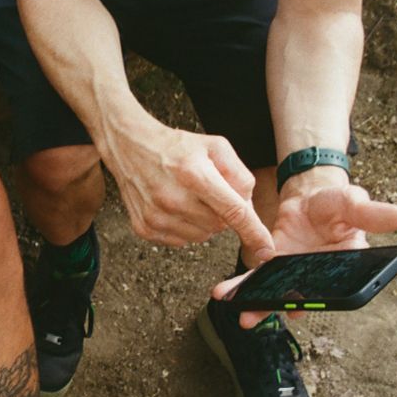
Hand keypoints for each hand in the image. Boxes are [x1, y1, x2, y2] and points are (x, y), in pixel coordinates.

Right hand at [96, 118, 274, 257]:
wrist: (129, 146)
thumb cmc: (175, 146)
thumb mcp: (215, 146)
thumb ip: (239, 174)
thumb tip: (247, 206)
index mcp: (194, 174)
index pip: (233, 211)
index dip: (253, 233)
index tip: (267, 251)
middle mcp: (173, 198)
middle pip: (220, 225)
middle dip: (222, 212)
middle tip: (208, 191)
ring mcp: (156, 216)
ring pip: (202, 236)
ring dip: (204, 221)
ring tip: (188, 197)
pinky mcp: (144, 228)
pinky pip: (182, 241)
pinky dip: (185, 227)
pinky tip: (175, 206)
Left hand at [213, 175, 396, 327]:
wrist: (310, 197)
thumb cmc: (337, 203)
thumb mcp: (354, 203)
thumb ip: (371, 212)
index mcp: (346, 268)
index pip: (337, 288)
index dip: (322, 298)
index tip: (304, 307)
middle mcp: (318, 278)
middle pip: (302, 298)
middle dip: (283, 308)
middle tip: (264, 316)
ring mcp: (293, 275)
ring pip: (276, 295)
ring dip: (258, 306)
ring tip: (243, 317)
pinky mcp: (272, 266)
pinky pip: (256, 280)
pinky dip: (240, 287)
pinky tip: (224, 293)